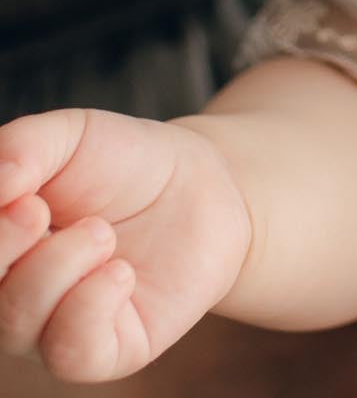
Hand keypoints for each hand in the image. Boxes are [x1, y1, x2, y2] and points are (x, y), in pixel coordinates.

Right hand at [0, 111, 249, 381]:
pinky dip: (92, 306)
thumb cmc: (126, 162)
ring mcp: (49, 330)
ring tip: (102, 233)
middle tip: (40, 209)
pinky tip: (120, 272)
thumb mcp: (73, 134)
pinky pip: (72, 354)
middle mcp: (9, 296)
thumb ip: (23, 146)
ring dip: (58, 266)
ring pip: (17, 325)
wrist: (205, 187)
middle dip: (2, 247)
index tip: (21, 191)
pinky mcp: (101, 353)